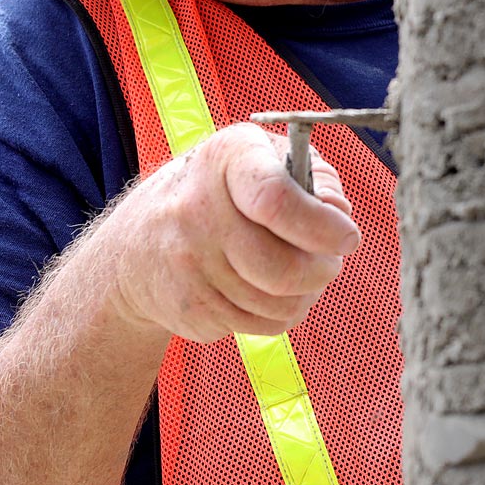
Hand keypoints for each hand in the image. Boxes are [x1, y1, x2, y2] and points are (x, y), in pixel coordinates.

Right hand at [108, 123, 360, 342]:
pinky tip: (268, 291)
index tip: (347, 237)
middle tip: (328, 261)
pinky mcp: (190, 307)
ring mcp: (189, 262)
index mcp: (224, 159)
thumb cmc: (220, 193)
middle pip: (283, 267)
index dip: (322, 226)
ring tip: (299, 276)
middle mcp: (198, 208)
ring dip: (305, 295)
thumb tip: (338, 215)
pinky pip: (261, 325)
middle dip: (322, 270)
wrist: (138, 245)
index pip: (277, 199)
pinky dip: (279, 314)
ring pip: (278, 303)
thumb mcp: (258, 159)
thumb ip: (310, 176)